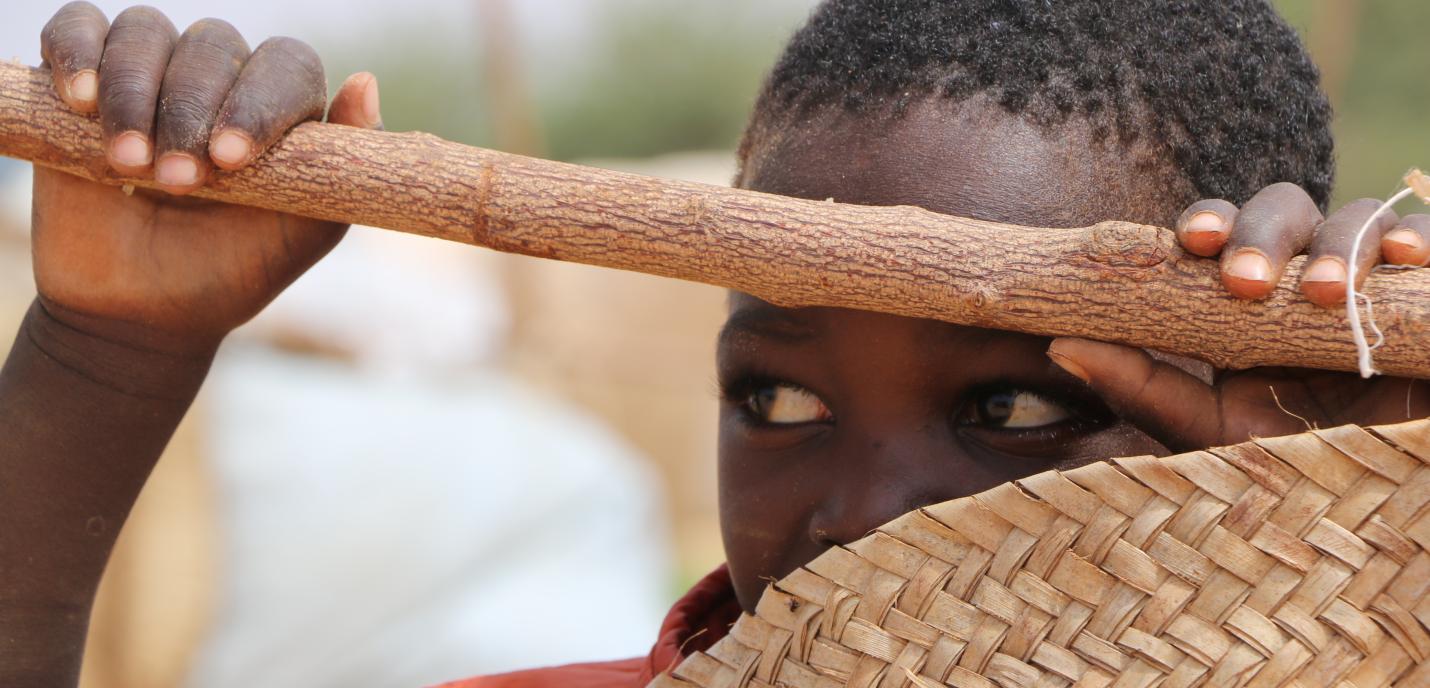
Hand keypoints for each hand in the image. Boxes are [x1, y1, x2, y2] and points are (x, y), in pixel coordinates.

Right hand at [32, 2, 382, 356]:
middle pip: (214, 45)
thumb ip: (342, 169)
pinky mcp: (83, 77)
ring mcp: (152, 71)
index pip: (286, 66)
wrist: (144, 311)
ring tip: (128, 162)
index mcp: (280, 104)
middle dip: (192, 110)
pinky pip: (78, 27)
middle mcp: (220, 76)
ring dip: (134, 91)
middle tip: (178, 181)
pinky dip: (76, 53)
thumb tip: (365, 82)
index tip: (232, 159)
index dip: (261, 103)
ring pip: (145, 32)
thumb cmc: (234, 268)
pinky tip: (80, 101)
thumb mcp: (303, 232)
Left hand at [1048, 182, 1428, 450]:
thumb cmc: (1303, 466)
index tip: (1190, 243)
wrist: (1396, 501)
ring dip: (1338, 243)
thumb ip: (1145, 391)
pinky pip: (1429, 238)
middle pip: (1283, 208)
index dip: (1206, 223)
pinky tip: (1404, 261)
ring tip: (1328, 295)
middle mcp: (1312, 275)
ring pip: (1358, 216)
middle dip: (1260, 231)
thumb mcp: (1218, 433)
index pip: (1222, 235)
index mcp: (1253, 299)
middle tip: (1246, 281)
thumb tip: (1059, 344)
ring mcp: (1380, 278)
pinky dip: (1417, 238)